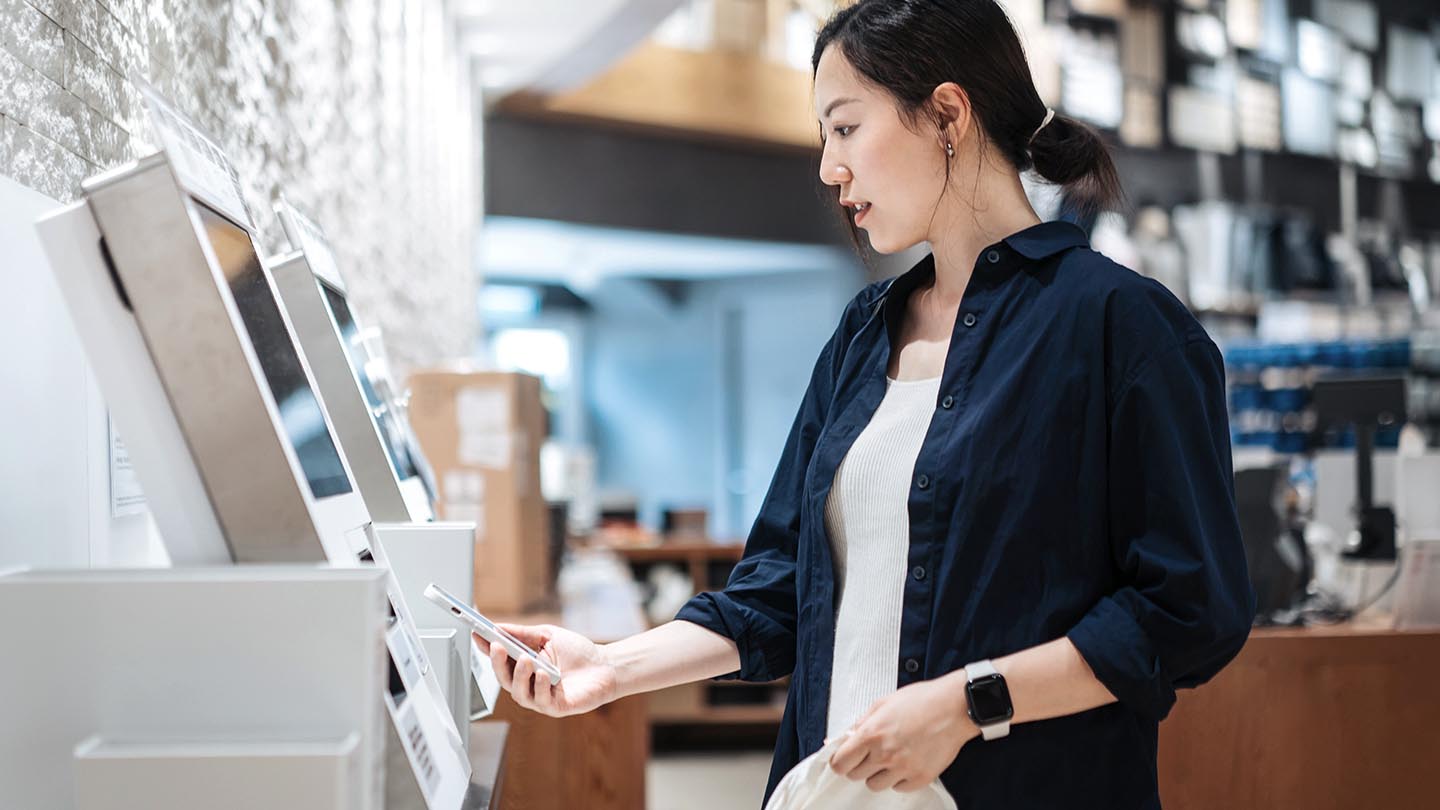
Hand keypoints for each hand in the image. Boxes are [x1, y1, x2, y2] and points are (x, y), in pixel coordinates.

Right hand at [479, 623, 617, 717]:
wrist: (606, 666)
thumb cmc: (577, 652)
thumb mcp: (547, 636)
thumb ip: (523, 633)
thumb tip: (498, 627)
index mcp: (524, 665)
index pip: (500, 659)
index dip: (487, 649)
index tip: (477, 635)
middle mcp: (528, 683)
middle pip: (504, 678)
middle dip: (498, 663)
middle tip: (498, 647)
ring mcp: (540, 697)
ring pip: (519, 692)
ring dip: (520, 676)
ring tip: (526, 660)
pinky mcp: (555, 707)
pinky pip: (541, 700)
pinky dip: (540, 686)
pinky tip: (544, 674)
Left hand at [828, 672, 978, 792]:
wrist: (954, 707)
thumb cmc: (921, 701)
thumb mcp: (883, 703)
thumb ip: (860, 723)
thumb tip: (842, 738)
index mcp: (871, 733)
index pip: (840, 763)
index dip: (840, 761)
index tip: (844, 758)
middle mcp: (885, 754)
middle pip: (855, 775)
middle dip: (859, 764)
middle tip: (871, 752)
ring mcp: (903, 768)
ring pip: (875, 785)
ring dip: (878, 773)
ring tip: (891, 756)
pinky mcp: (920, 778)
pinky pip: (898, 788)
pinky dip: (899, 778)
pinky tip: (907, 761)